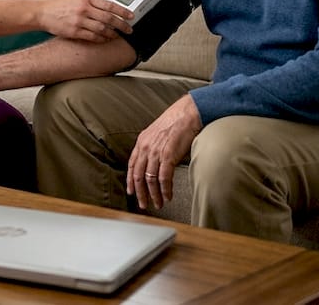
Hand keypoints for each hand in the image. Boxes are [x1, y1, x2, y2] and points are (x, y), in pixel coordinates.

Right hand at [38, 0, 132, 41]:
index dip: (123, 11)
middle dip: (121, 25)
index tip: (132, 16)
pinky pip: (92, 37)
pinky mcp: (74, 31)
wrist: (43, 12)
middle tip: (129, 29)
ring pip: (102, 29)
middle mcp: (84, 8)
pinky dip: (101, 39)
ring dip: (112, 34)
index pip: (110, 4)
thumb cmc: (63, 5)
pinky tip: (105, 39)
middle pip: (108, 18)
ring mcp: (79, 20)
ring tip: (117, 35)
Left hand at [126, 95, 201, 210]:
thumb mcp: (157, 133)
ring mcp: (156, 152)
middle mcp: (146, 147)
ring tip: (159, 204)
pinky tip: (168, 196)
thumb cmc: (176, 122)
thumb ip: (152, 147)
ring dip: (154, 195)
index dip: (130, 181)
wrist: (188, 113)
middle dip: (140, 193)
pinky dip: (165, 190)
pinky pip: (164, 178)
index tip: (132, 192)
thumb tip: (152, 162)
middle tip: (143, 205)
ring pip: (150, 180)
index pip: (131, 166)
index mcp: (141, 142)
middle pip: (138, 176)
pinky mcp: (168, 155)